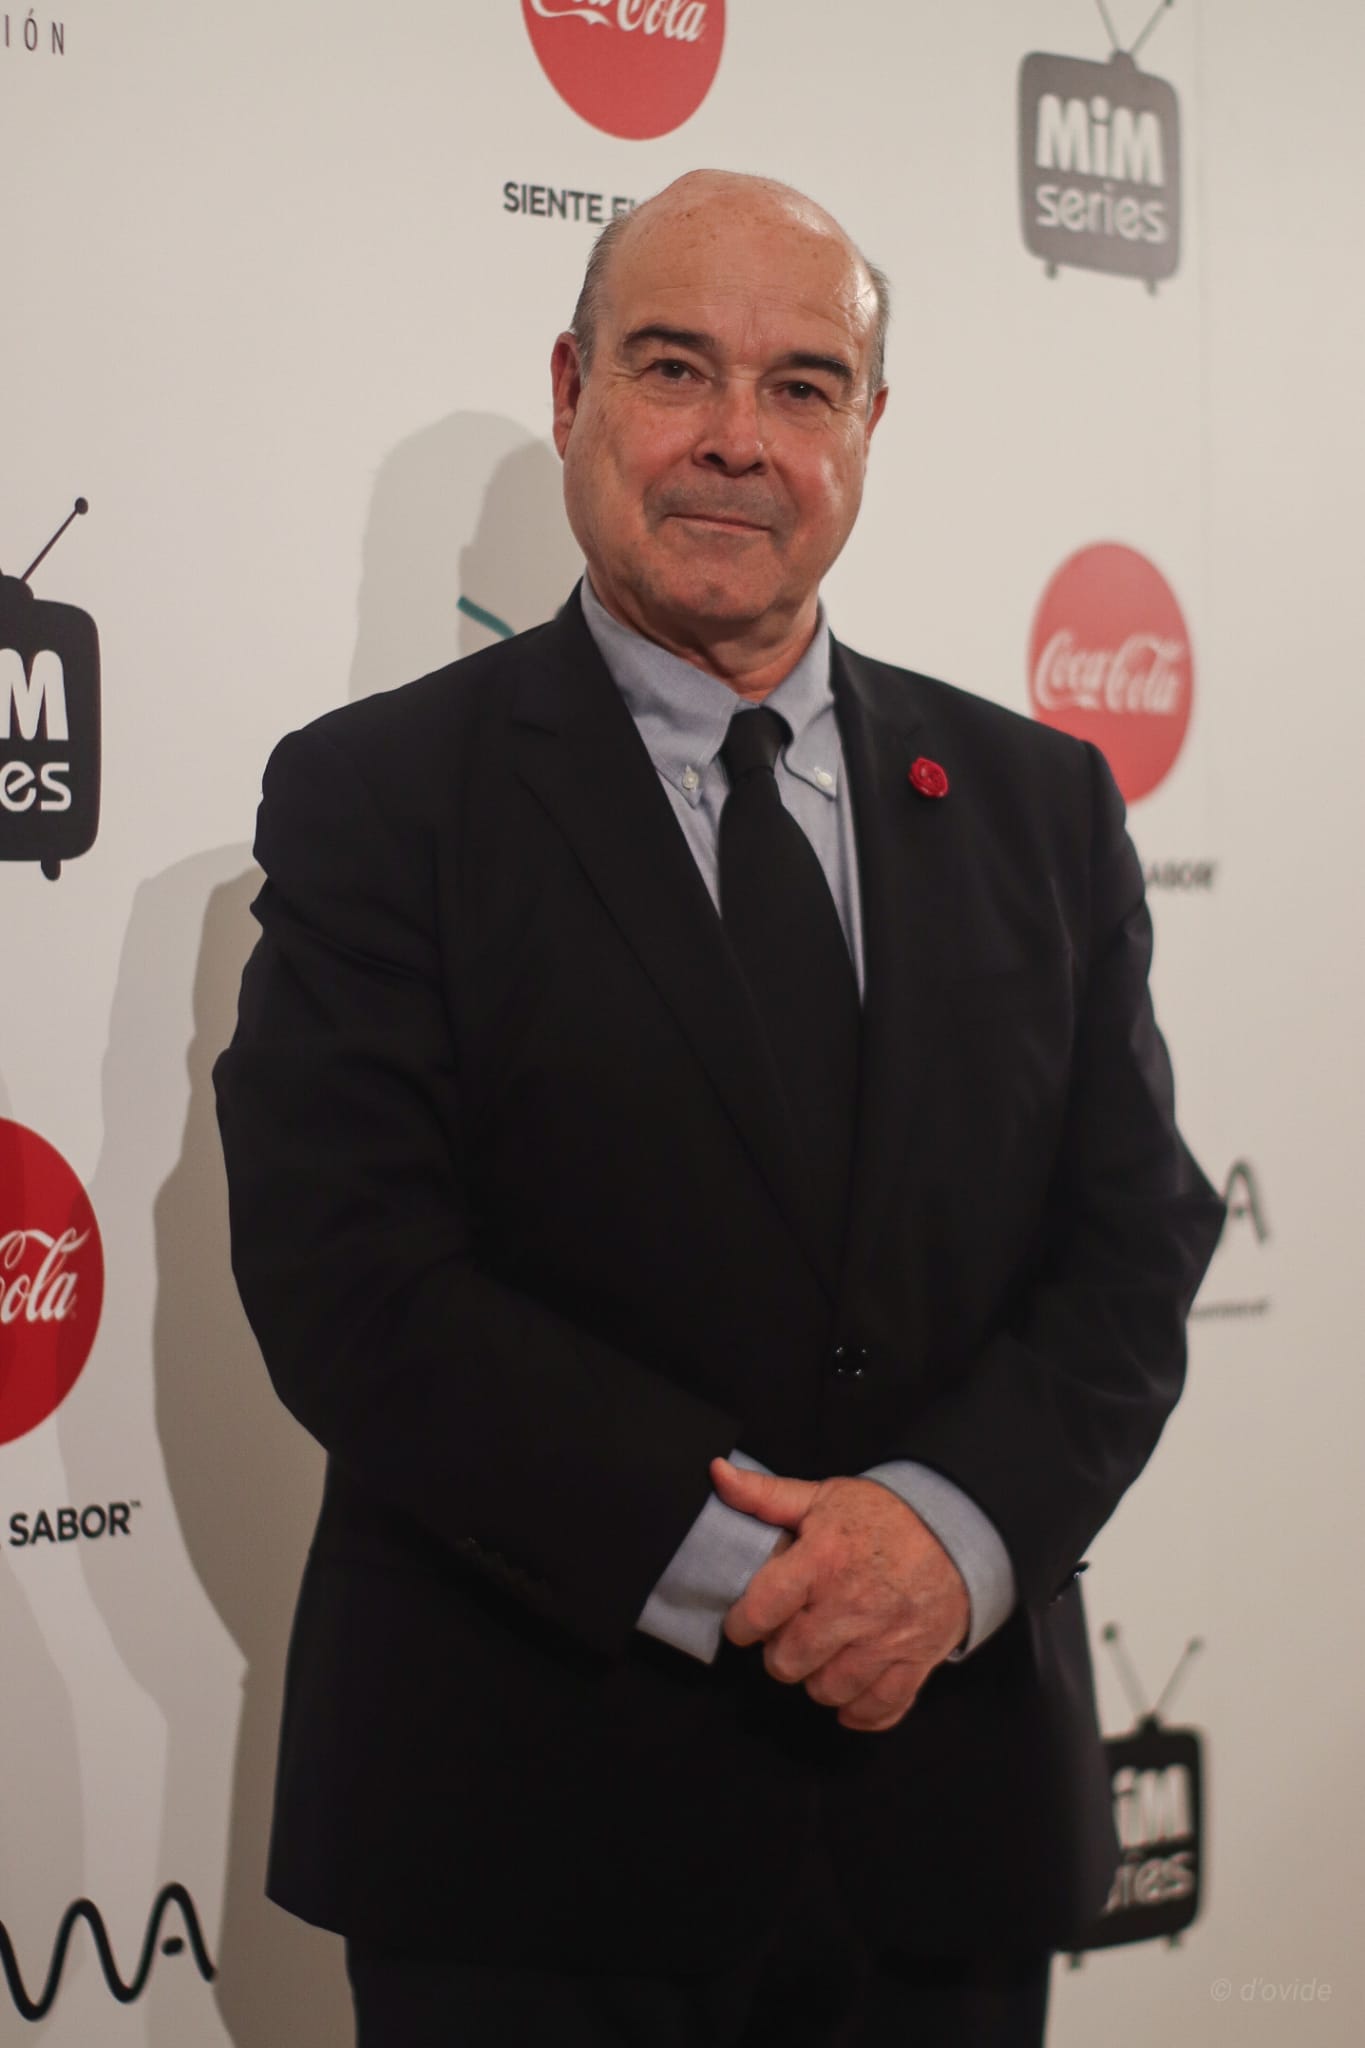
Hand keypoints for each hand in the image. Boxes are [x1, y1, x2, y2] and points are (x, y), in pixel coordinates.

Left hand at [712, 1459, 969, 1732]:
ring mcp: (886, 1639)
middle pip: (788, 1661)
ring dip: (817, 1681)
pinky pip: (879, 1708)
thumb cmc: (884, 1514)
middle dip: (779, 1654)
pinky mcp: (916, 1661)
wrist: (958, 1526)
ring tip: (820, 1658)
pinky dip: (860, 1712)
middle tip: (788, 1637)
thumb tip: (717, 1473)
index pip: (758, 1612)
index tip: (746, 1622)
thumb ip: (766, 1495)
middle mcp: (850, 1606)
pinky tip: (849, 1697)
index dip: (741, 1624)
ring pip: (828, 1690)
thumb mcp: (823, 1496)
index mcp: (821, 1561)